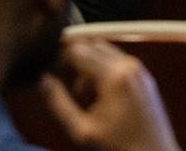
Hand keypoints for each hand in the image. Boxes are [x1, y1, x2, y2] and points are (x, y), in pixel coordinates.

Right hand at [42, 39, 181, 150]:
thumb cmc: (118, 148)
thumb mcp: (82, 131)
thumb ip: (58, 103)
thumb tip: (41, 79)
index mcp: (113, 75)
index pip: (77, 50)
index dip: (59, 59)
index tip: (49, 75)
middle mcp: (128, 64)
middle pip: (91, 45)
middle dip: (74, 60)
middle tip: (65, 86)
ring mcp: (139, 68)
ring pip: (104, 50)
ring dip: (89, 65)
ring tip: (82, 95)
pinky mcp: (144, 76)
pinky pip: (117, 61)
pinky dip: (104, 69)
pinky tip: (99, 96)